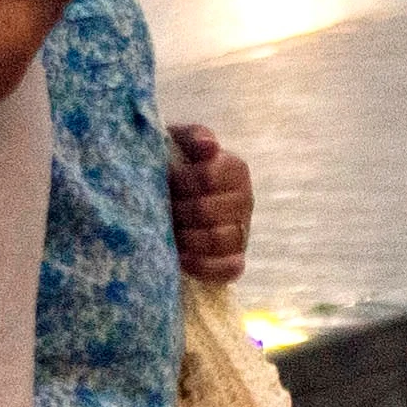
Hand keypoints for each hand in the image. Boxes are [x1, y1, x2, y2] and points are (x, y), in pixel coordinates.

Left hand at [166, 123, 253, 282]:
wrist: (166, 196)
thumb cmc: (173, 166)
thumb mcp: (178, 142)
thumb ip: (194, 137)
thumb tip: (209, 146)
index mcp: (235, 169)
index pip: (209, 176)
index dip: (181, 181)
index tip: (165, 180)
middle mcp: (245, 200)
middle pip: (208, 211)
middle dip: (178, 211)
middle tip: (162, 209)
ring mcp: (243, 232)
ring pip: (219, 240)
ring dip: (186, 238)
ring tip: (166, 232)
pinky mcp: (235, 259)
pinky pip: (230, 269)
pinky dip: (203, 265)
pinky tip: (180, 258)